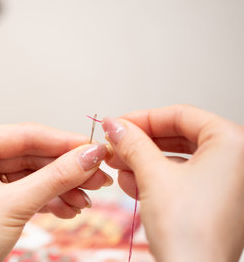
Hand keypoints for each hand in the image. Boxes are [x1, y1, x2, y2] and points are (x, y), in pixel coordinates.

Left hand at [0, 123, 111, 261]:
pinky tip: (70, 209)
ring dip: (62, 188)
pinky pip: (28, 191)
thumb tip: (91, 155)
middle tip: (99, 177)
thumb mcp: (13, 206)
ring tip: (86, 201)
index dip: (63, 142)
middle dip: (66, 170)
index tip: (96, 149)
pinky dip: (50, 200)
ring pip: (33, 174)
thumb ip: (55, 177)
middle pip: (32, 155)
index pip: (24, 135)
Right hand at [103, 105, 243, 261]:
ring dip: (144, 161)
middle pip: (180, 136)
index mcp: (233, 144)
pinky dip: (157, 178)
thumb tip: (115, 125)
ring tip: (118, 166)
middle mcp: (238, 161)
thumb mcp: (152, 176)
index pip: (181, 115)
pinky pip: (184, 178)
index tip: (118, 124)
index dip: (142, 118)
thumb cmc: (189, 232)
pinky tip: (132, 183)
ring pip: (180, 158)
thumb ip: (132, 143)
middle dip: (142, 143)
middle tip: (116, 145)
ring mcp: (230, 183)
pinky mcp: (218, 202)